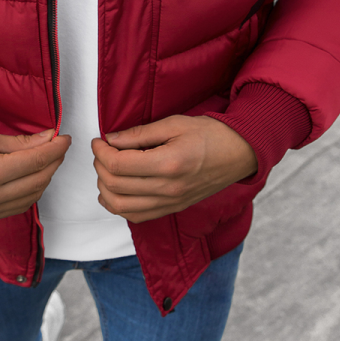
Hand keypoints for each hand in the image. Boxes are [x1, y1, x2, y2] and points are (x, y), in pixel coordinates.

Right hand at [0, 127, 70, 224]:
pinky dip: (29, 192)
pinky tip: (30, 178)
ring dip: (44, 178)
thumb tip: (48, 138)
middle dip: (53, 162)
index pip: (35, 161)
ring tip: (46, 160)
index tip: (64, 138)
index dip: (55, 148)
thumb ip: (18, 143)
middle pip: (38, 181)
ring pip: (31, 198)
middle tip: (57, 146)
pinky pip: (16, 207)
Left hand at [91, 115, 257, 223]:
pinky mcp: (172, 209)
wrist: (240, 153)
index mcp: (169, 164)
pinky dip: (119, 205)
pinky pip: (136, 216)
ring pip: (121, 206)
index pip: (118, 165)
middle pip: (115, 186)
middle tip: (102, 151)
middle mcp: (168, 189)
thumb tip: (110, 139)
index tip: (99, 140)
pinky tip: (116, 189)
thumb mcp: (174, 124)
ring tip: (108, 169)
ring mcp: (170, 203)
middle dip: (100, 166)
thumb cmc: (211, 134)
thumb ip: (139, 134)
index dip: (101, 152)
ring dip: (105, 188)